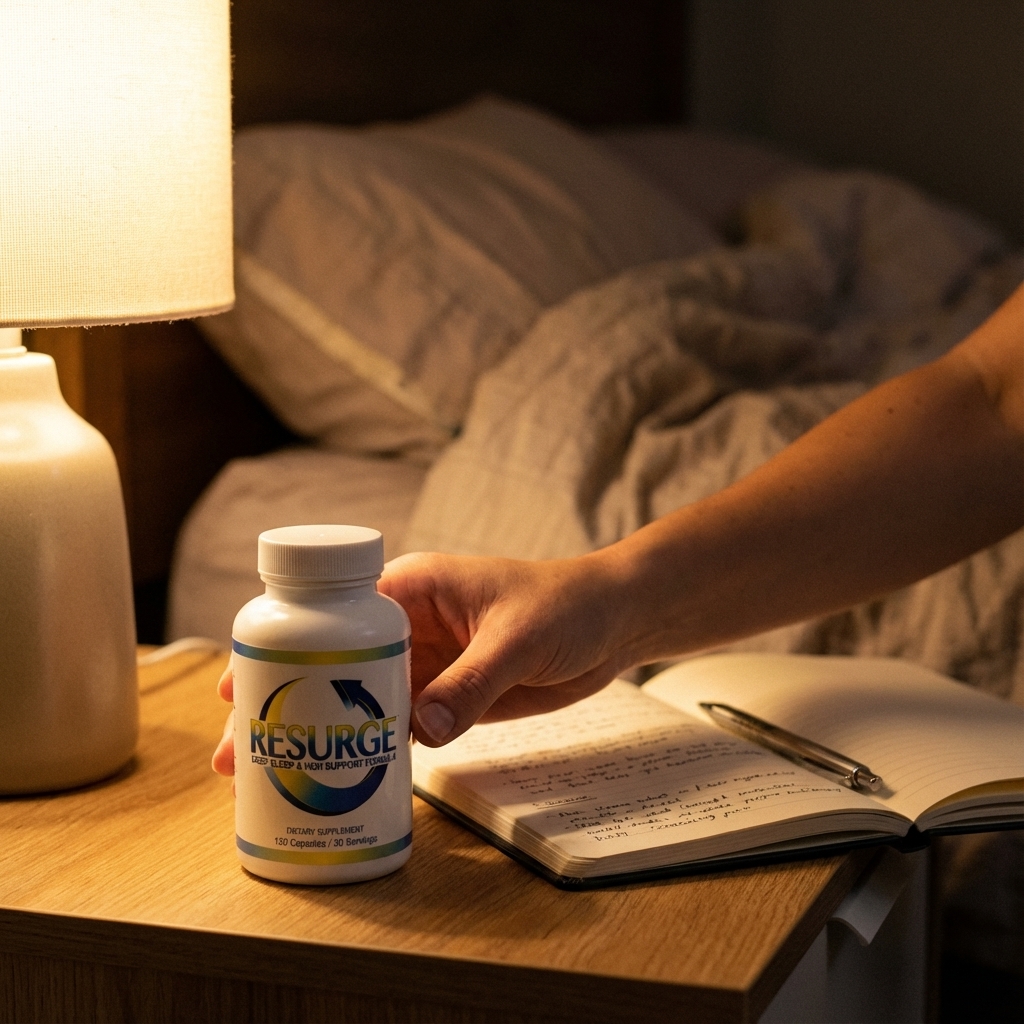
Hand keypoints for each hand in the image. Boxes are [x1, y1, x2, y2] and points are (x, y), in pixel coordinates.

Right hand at [211, 548, 636, 771]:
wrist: (613, 623)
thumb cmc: (567, 604)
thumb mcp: (517, 639)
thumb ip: (472, 684)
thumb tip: (420, 730)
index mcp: (413, 588)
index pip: (332, 612)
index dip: (285, 647)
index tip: (242, 684)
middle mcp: (408, 623)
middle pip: (331, 663)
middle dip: (287, 702)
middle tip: (238, 752)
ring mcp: (426, 662)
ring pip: (359, 698)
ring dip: (322, 732)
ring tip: (275, 773)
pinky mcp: (448, 694)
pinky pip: (400, 722)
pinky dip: (372, 746)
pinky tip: (343, 774)